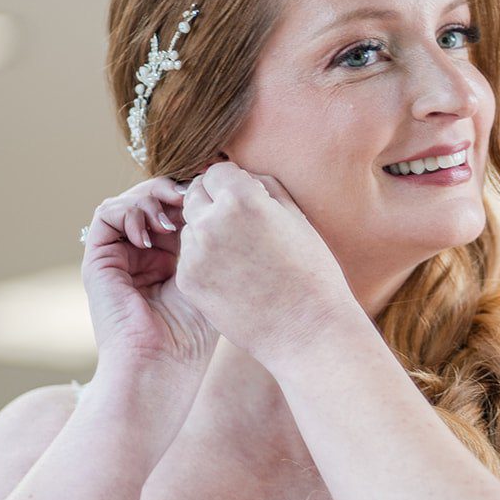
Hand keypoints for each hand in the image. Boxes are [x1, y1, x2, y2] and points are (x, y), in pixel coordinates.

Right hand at [81, 176, 218, 377]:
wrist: (161, 364)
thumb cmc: (194, 331)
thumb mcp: (207, 272)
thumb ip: (203, 233)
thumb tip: (205, 193)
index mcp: (169, 258)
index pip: (175, 209)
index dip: (191, 195)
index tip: (210, 195)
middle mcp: (142, 254)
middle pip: (151, 200)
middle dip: (171, 191)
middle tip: (189, 196)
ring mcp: (119, 256)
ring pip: (128, 201)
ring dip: (150, 199)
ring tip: (171, 220)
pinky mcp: (98, 260)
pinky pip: (105, 214)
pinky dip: (127, 211)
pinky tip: (150, 235)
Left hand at [174, 161, 358, 362]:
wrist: (306, 329)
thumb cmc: (311, 272)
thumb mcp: (296, 217)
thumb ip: (264, 187)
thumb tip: (240, 176)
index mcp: (242, 199)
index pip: (217, 171)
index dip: (233, 182)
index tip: (248, 199)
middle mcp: (211, 222)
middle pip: (195, 194)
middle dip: (214, 202)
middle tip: (241, 225)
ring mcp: (195, 254)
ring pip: (190, 227)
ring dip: (207, 231)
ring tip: (242, 256)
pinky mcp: (188, 282)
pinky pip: (189, 257)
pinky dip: (205, 261)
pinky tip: (234, 276)